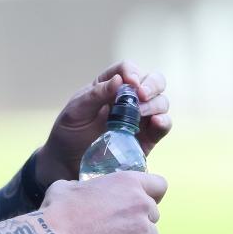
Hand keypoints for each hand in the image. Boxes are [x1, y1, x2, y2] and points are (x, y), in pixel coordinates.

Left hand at [36, 61, 171, 186]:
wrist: (68, 164)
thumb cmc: (69, 133)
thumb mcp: (76, 112)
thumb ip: (96, 95)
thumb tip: (119, 79)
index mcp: (109, 86)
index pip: (127, 69)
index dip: (132, 72)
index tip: (129, 83)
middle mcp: (128, 98)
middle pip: (152, 80)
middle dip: (152, 84)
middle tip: (142, 94)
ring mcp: (140, 117)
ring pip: (161, 101)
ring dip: (155, 103)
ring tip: (140, 113)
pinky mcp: (147, 138)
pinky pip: (163, 126)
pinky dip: (164, 121)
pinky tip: (156, 122)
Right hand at [42, 171, 166, 233]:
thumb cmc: (58, 210)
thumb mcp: (69, 186)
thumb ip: (84, 187)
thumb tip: (80, 192)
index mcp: (127, 181)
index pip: (159, 185)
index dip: (151, 195)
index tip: (139, 204)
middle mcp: (140, 203)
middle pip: (154, 214)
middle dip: (140, 221)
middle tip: (119, 229)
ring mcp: (142, 228)